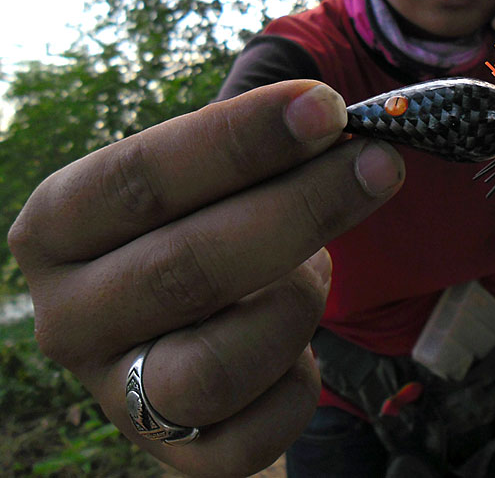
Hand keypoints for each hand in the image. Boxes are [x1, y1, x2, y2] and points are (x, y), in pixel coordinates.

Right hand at [8, 81, 404, 476]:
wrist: (196, 323)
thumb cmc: (204, 222)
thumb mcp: (209, 176)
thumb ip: (259, 146)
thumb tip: (335, 122)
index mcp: (60, 227)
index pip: (141, 177)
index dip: (240, 141)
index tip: (326, 108)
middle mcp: (69, 316)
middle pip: (187, 268)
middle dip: (303, 208)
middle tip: (378, 164)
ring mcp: (117, 395)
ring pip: (215, 368)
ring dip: (296, 306)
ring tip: (316, 271)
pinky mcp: (174, 453)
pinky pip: (255, 434)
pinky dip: (300, 382)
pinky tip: (300, 345)